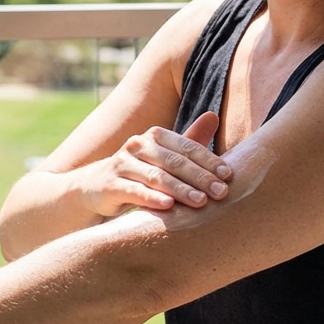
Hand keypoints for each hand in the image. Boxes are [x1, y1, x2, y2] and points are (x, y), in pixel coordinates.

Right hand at [76, 111, 230, 216]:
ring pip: (156, 177)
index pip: (187, 146)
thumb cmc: (139, 172)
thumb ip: (190, 139)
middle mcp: (137, 145)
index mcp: (155, 136)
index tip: (229, 176)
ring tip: (201, 202)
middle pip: (174, 161)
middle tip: (222, 193)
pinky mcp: (110, 184)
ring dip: (181, 190)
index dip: (209, 160)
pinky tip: (168, 207)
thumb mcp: (164, 156)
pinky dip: (152, 198)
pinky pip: (134, 191)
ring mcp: (122, 164)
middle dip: (200, 177)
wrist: (95, 187)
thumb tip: (214, 116)